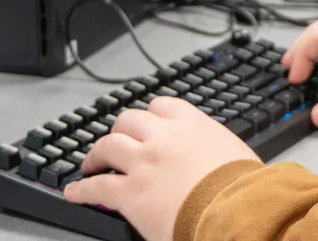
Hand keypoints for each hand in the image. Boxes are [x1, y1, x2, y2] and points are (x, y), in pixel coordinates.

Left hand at [62, 98, 259, 240]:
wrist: (235, 212)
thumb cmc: (243, 189)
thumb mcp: (233, 153)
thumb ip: (212, 148)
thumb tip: (211, 158)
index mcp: (191, 124)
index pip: (161, 106)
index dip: (149, 115)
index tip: (145, 122)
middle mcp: (162, 137)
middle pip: (128, 121)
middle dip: (119, 130)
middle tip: (115, 141)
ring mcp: (142, 163)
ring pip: (107, 147)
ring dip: (96, 155)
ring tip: (90, 163)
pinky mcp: (129, 192)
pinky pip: (95, 187)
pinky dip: (81, 189)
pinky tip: (74, 192)